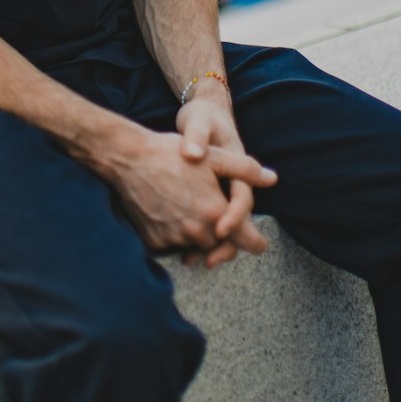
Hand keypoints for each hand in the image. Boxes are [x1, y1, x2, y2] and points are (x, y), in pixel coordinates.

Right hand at [106, 117, 276, 270]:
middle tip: (218, 218)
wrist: (127, 159)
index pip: (247, 242)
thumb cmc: (171, 154)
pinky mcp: (154, 242)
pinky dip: (176, 237)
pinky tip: (171, 215)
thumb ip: (245, 170)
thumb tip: (272, 179)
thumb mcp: (213, 157)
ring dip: (199, 237)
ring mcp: (173, 239)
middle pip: (220, 245)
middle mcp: (196, 231)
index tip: (259, 243)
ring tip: (191, 211)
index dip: (256, 242)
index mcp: (215, 212)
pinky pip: (174, 247)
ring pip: (197, 247)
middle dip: (223, 235)